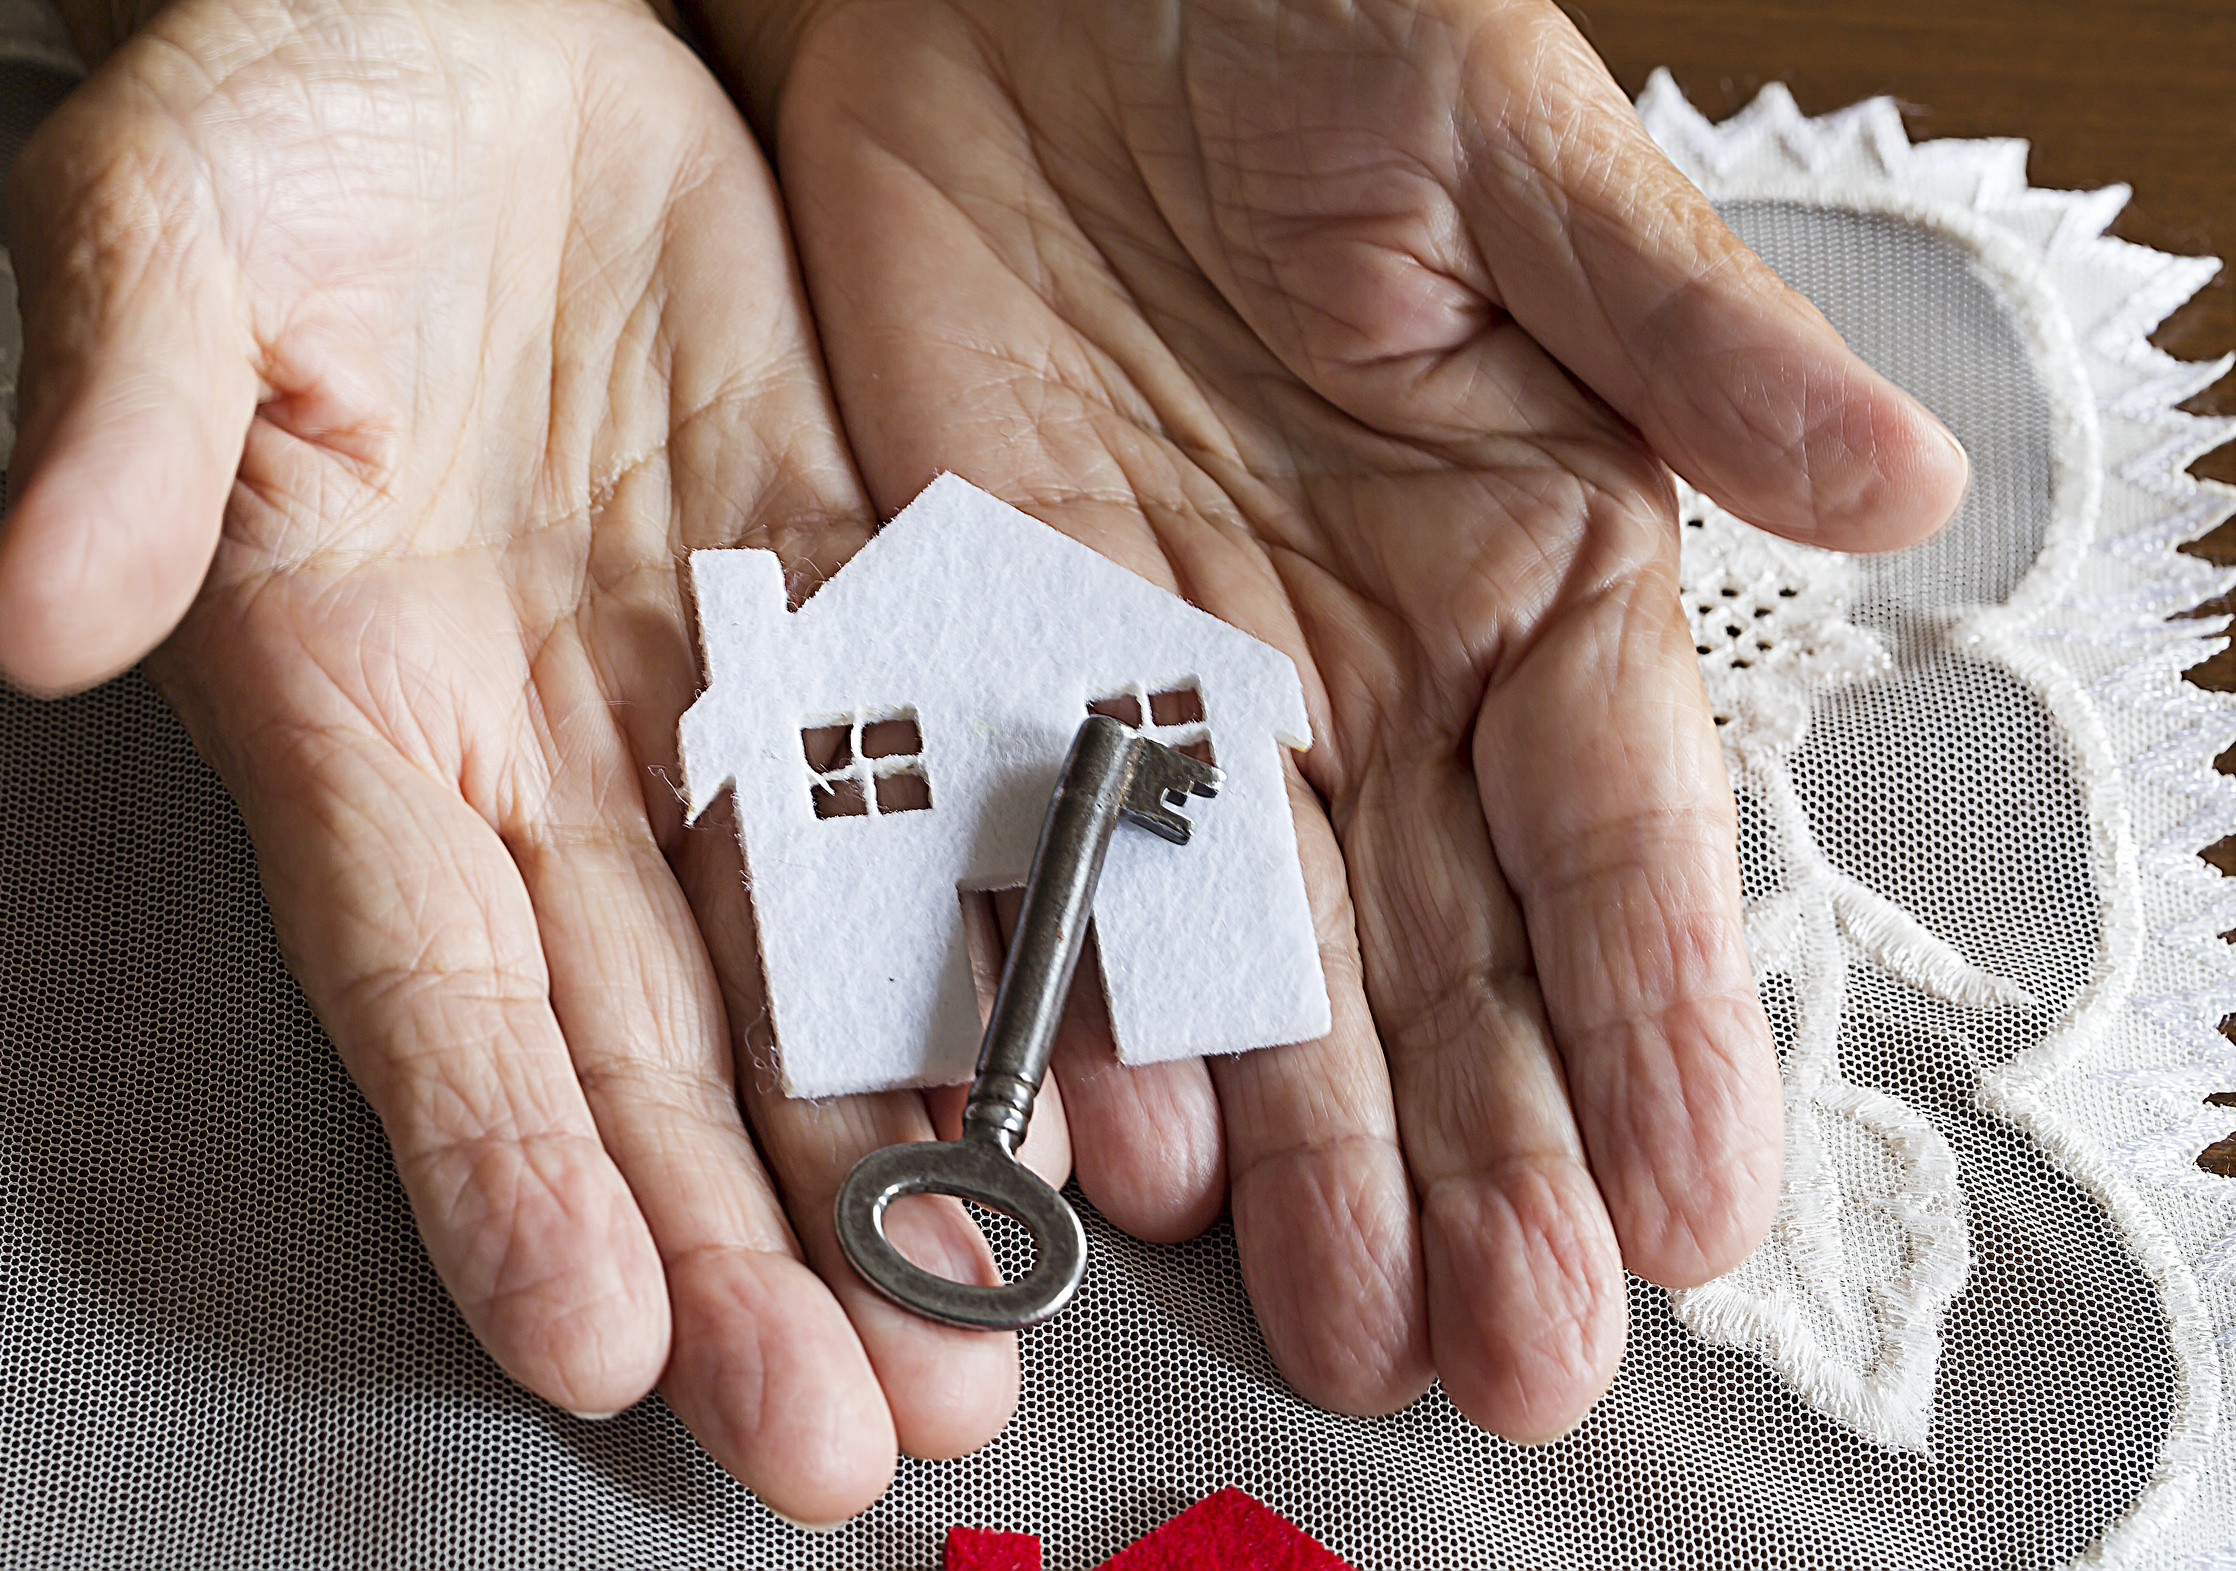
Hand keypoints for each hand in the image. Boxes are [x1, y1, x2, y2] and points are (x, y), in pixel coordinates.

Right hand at [0, 0, 1071, 1520]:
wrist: (496, 13)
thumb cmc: (300, 101)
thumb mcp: (181, 218)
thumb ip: (132, 413)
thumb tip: (44, 605)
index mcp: (356, 683)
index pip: (426, 969)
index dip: (503, 1158)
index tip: (593, 1337)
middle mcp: (540, 735)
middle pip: (642, 1037)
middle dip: (738, 1246)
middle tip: (844, 1436)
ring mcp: (704, 688)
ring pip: (806, 971)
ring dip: (887, 1160)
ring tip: (975, 1341)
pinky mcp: (847, 602)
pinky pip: (936, 801)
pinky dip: (1003, 944)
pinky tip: (1078, 1088)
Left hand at [694, 0, 1968, 1437]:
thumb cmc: (1301, 15)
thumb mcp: (1504, 147)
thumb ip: (1675, 326)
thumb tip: (1895, 487)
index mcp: (1531, 556)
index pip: (1617, 819)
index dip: (1656, 1011)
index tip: (1692, 1203)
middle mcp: (1373, 664)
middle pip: (1446, 945)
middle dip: (1487, 1154)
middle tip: (1516, 1357)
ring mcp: (1182, 686)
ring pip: (1255, 958)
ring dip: (1304, 1145)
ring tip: (1340, 1322)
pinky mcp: (1001, 662)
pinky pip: (1041, 862)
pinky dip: (1070, 1004)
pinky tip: (1111, 1150)